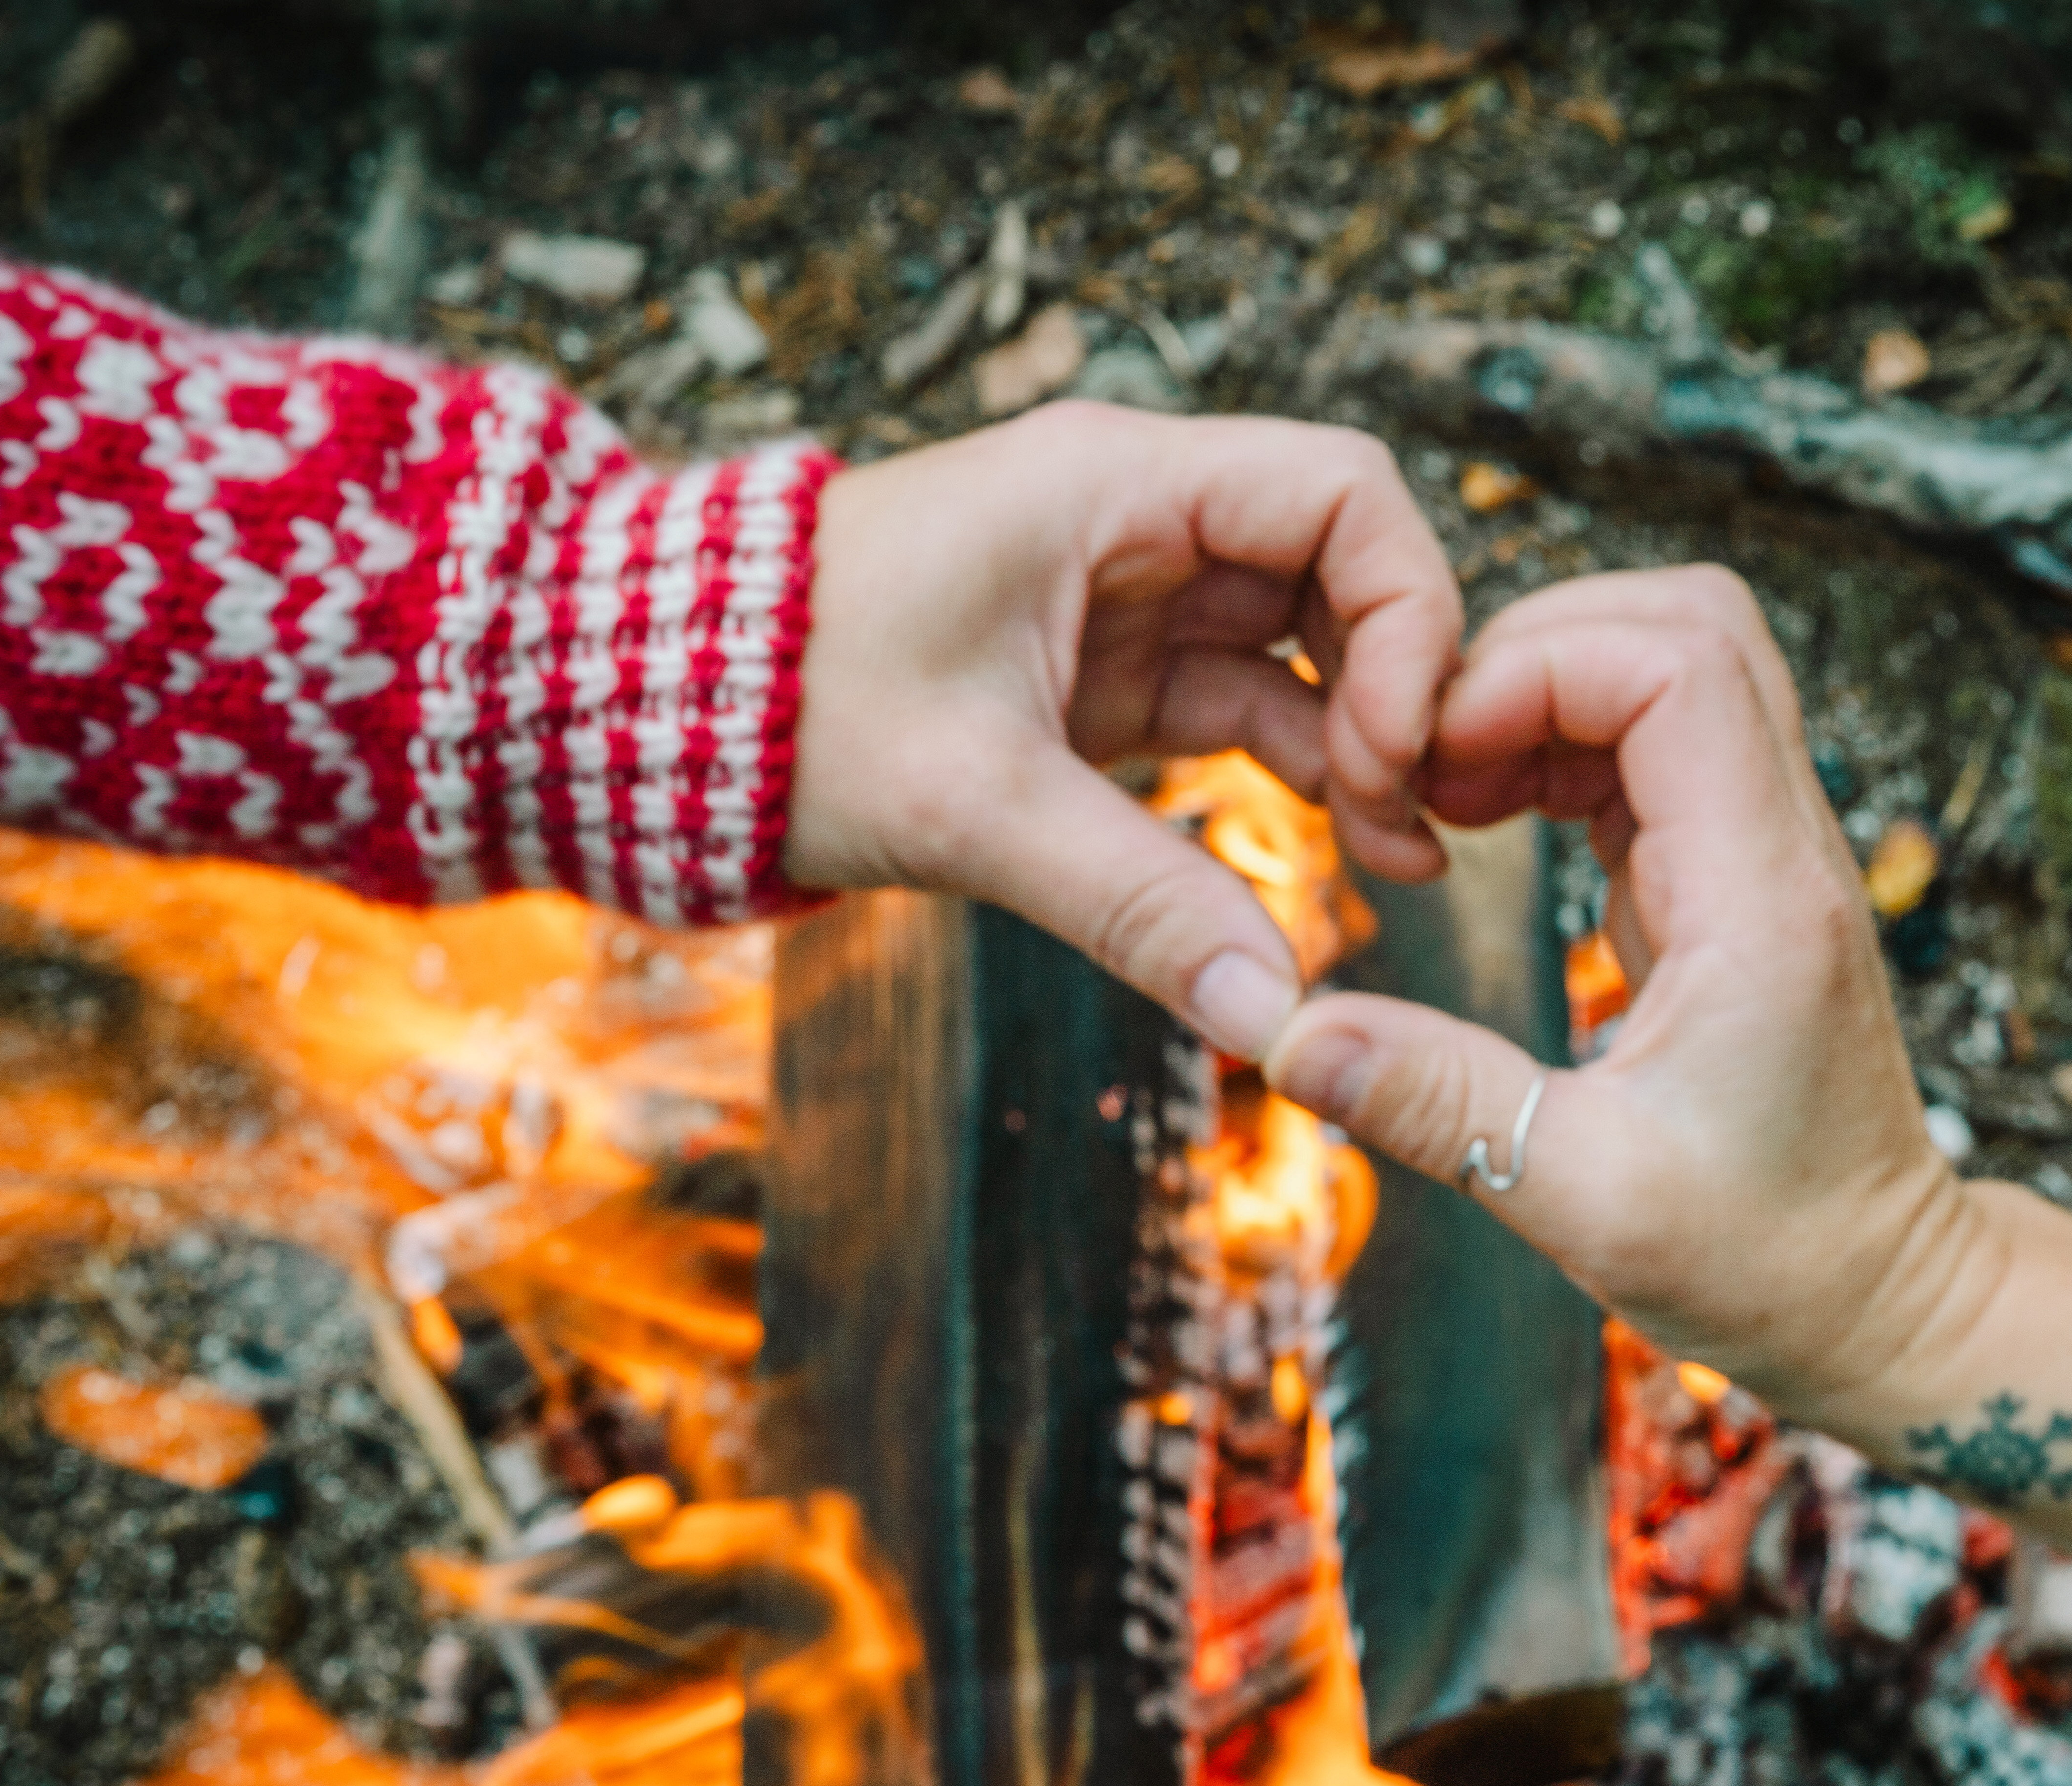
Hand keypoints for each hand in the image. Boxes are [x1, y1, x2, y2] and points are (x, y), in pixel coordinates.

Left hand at [791, 401, 1461, 1055]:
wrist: (658, 715)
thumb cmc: (789, 710)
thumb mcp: (975, 808)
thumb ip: (1136, 903)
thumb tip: (1274, 1017)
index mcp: (1112, 482)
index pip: (1343, 490)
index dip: (1410, 608)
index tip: (1394, 742)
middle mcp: (1137, 517)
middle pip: (1346, 567)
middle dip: (1401, 687)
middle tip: (1413, 814)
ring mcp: (1131, 593)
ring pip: (1308, 646)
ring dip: (1364, 744)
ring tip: (1405, 860)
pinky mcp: (1109, 672)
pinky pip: (1249, 704)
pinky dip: (1307, 769)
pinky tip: (1356, 853)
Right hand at [1259, 566, 2071, 1600]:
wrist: (1879, 1297)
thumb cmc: (1761, 1262)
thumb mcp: (1577, 1200)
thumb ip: (1435, 1103)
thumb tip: (1284, 1036)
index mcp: (1764, 900)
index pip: (1677, 662)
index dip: (1536, 668)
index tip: (1438, 765)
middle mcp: (1782, 849)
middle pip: (1684, 622)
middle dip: (1531, 653)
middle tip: (1429, 766)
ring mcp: (1766, 852)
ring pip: (1669, 668)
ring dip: (1540, 698)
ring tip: (1443, 797)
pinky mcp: (1735, 877)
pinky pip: (1651, 746)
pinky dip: (1557, 753)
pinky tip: (1482, 829)